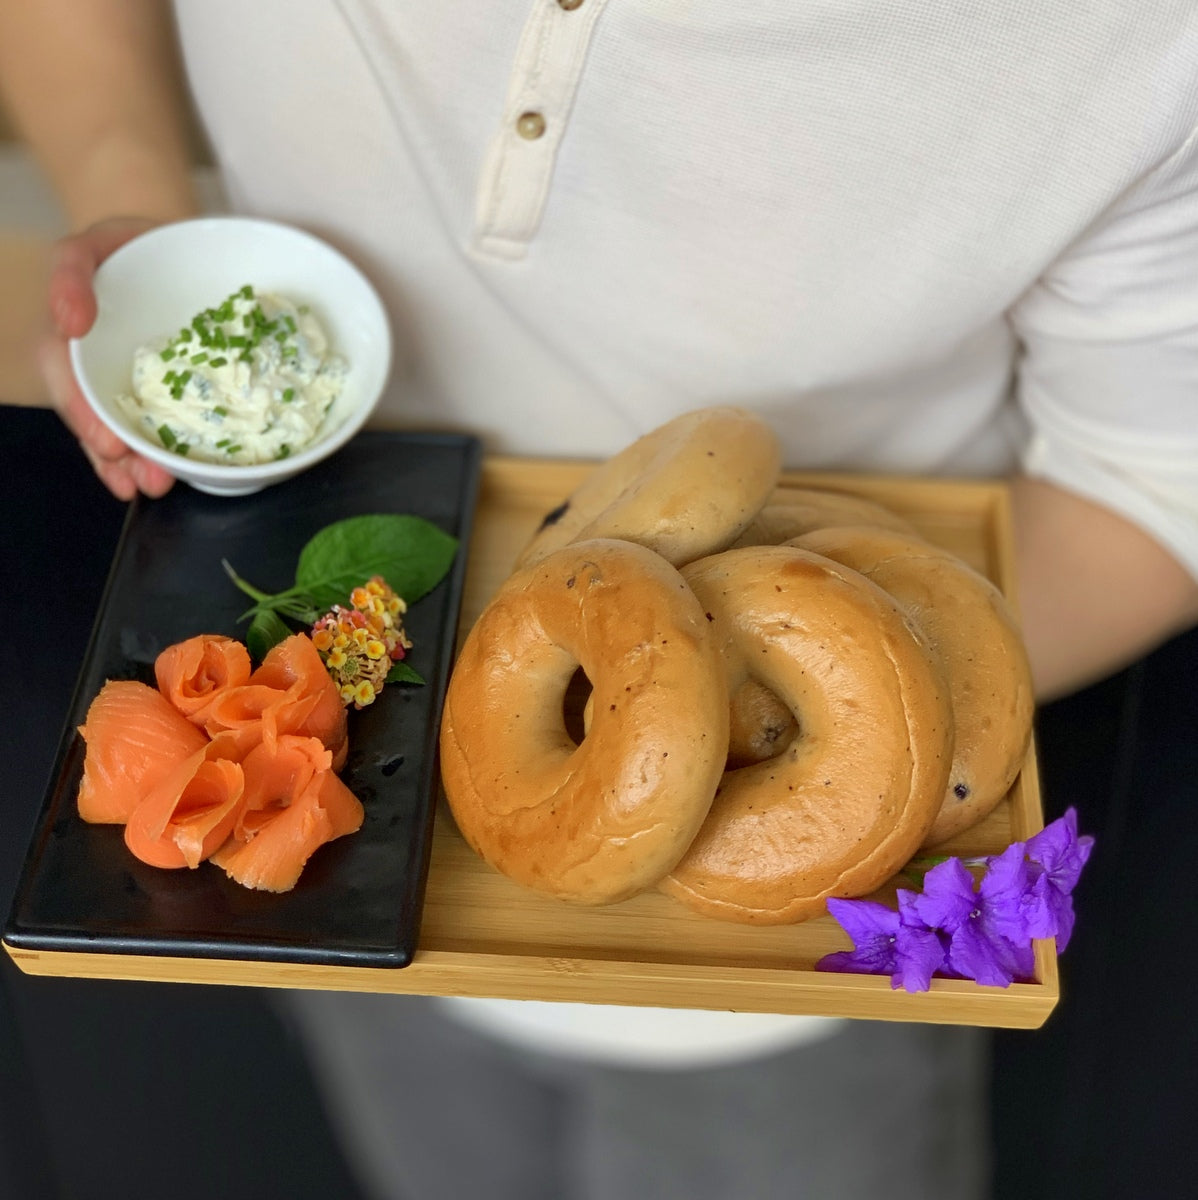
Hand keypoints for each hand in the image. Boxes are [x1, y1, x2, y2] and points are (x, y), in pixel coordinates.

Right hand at [39, 217, 176, 499]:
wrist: (167, 242)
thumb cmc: (125, 243)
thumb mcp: (91, 244)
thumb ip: (70, 275)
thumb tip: (69, 323)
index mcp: (68, 335)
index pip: (66, 380)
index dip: (83, 416)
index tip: (107, 445)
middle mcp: (89, 364)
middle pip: (92, 417)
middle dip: (112, 455)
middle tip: (140, 482)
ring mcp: (120, 377)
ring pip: (116, 428)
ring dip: (132, 465)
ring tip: (154, 486)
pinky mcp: (156, 386)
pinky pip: (148, 423)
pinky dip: (151, 452)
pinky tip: (162, 477)